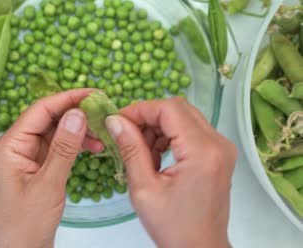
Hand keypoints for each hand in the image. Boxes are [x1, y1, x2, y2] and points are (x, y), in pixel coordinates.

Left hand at [0, 89, 102, 247]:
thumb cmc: (26, 223)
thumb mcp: (48, 184)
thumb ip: (63, 148)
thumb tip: (77, 113)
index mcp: (10, 145)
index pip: (40, 110)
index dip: (67, 99)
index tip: (94, 94)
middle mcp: (16, 146)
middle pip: (48, 120)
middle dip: (75, 115)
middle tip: (104, 114)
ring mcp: (26, 158)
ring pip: (54, 134)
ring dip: (78, 132)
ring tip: (102, 137)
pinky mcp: (37, 169)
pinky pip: (57, 150)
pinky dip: (74, 147)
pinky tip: (92, 148)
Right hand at [105, 97, 236, 247]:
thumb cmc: (173, 227)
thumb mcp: (144, 189)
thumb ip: (130, 149)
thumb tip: (115, 121)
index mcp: (202, 152)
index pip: (169, 109)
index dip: (140, 109)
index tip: (118, 121)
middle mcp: (218, 144)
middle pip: (178, 108)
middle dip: (148, 116)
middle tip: (127, 134)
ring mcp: (222, 148)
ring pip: (184, 117)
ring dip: (158, 126)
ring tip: (141, 151)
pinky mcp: (219, 154)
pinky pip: (191, 130)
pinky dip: (170, 135)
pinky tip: (156, 156)